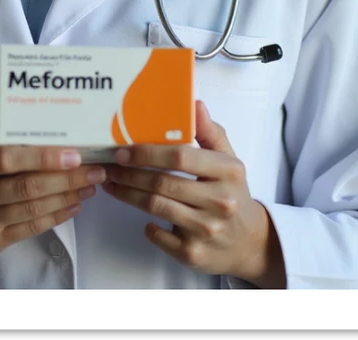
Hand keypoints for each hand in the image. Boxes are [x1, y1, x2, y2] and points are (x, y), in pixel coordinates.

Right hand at [0, 111, 105, 266]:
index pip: (5, 158)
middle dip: (67, 178)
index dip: (42, 157)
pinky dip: (57, 215)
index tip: (74, 153)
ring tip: (91, 183)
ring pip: (33, 209)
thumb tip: (37, 105)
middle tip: (96, 168)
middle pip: (26, 187)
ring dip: (68, 195)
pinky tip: (75, 203)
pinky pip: (31, 228)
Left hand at [100, 100, 285, 287]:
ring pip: (155, 206)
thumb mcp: (229, 160)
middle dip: (129, 173)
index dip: (148, 152)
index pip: (182, 157)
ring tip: (112, 183)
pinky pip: (158, 236)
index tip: (123, 150)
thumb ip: (210, 132)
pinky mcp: (194, 253)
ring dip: (127, 194)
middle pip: (162, 183)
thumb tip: (194, 104)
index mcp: (228, 172)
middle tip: (109, 166)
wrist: (248, 241)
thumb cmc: (231, 192)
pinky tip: (138, 212)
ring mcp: (206, 230)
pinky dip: (145, 225)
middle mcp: (220, 202)